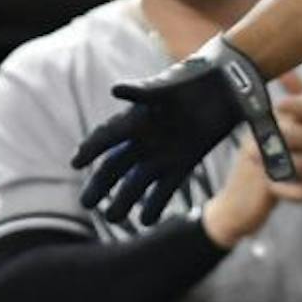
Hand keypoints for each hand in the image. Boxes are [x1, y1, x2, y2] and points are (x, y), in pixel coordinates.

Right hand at [73, 36, 292, 223]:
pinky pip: (166, 187)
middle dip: (102, 184)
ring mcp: (164, 152)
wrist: (226, 85)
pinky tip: (146, 221)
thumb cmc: (193, 79)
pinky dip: (156, 204)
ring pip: (138, 181)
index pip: (108, 136)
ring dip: (126, 199)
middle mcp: (147, 138)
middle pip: (118, 165)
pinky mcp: (185, 162)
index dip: (91, 149)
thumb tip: (115, 90)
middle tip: (87, 204)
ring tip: (114, 218)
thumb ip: (143, 91)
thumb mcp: (167, 85)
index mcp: (138, 117)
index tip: (75, 163)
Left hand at [266, 70, 301, 201]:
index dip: (299, 104)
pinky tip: (269, 180)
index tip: (279, 103)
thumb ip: (299, 91)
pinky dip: (284, 188)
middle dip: (280, 135)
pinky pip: (301, 192)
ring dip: (276, 161)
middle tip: (254, 133)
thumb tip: (282, 67)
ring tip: (252, 156)